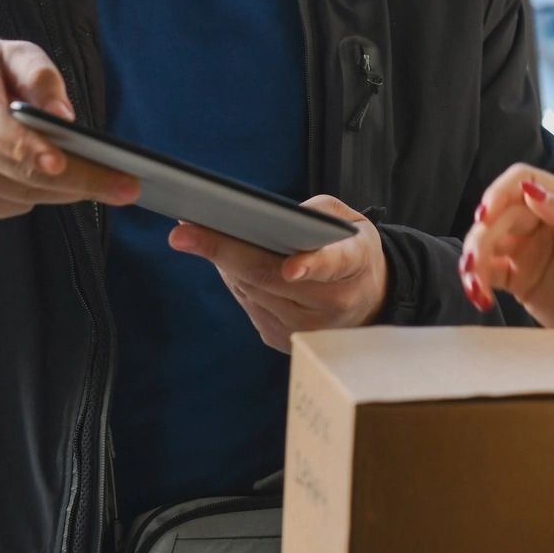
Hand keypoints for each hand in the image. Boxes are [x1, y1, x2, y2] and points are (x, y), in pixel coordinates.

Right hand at [0, 38, 137, 219]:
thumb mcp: (7, 53)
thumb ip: (38, 75)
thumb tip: (65, 116)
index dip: (25, 147)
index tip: (61, 160)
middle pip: (18, 173)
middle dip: (79, 181)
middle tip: (127, 187)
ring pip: (20, 197)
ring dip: (66, 190)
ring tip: (105, 180)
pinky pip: (9, 208)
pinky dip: (38, 195)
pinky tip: (51, 177)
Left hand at [169, 195, 386, 352]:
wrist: (369, 303)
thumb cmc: (352, 252)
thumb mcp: (352, 222)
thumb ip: (318, 213)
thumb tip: (269, 217)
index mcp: (355, 266)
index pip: (333, 266)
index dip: (312, 266)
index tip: (291, 268)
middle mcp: (332, 303)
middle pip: (270, 278)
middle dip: (224, 252)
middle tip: (184, 232)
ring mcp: (305, 328)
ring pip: (251, 290)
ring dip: (220, 261)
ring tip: (193, 233)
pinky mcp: (281, 339)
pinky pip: (248, 303)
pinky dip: (233, 278)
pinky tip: (221, 257)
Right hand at [458, 164, 553, 331]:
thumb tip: (532, 191)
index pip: (520, 182)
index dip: (497, 193)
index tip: (484, 215)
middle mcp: (539, 220)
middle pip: (497, 216)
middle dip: (480, 238)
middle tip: (473, 263)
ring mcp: (525, 249)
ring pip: (486, 243)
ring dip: (472, 260)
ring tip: (473, 285)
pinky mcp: (516, 277)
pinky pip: (487, 272)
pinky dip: (477, 282)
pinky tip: (479, 297)